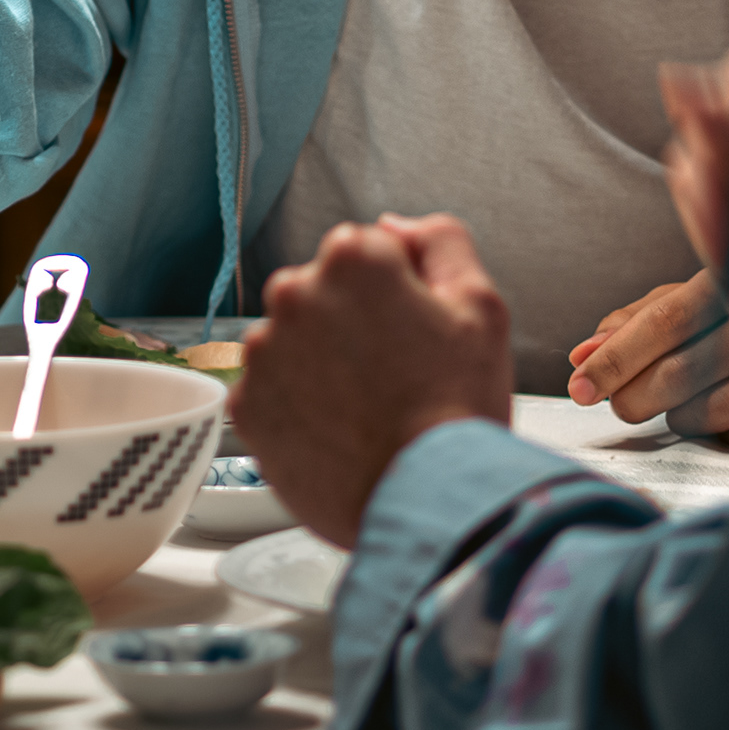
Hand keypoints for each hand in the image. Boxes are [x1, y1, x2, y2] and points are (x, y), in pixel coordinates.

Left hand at [229, 213, 514, 547]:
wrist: (430, 503)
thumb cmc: (460, 408)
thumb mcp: (481, 306)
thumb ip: (440, 241)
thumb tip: (394, 225)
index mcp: (352, 258)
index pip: (368, 253)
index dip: (400, 293)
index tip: (415, 333)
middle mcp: (294, 293)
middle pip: (322, 293)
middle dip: (351, 323)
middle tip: (395, 376)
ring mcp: (264, 352)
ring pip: (293, 343)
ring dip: (321, 364)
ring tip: (368, 409)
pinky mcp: (246, 406)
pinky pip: (272, 393)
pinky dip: (297, 408)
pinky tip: (339, 432)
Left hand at [568, 275, 728, 441]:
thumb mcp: (682, 298)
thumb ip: (629, 322)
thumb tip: (581, 356)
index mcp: (725, 281)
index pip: (662, 322)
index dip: (615, 359)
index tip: (580, 387)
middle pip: (680, 373)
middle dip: (633, 397)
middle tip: (620, 402)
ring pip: (707, 411)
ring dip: (675, 415)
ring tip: (679, 399)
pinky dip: (716, 428)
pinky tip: (722, 406)